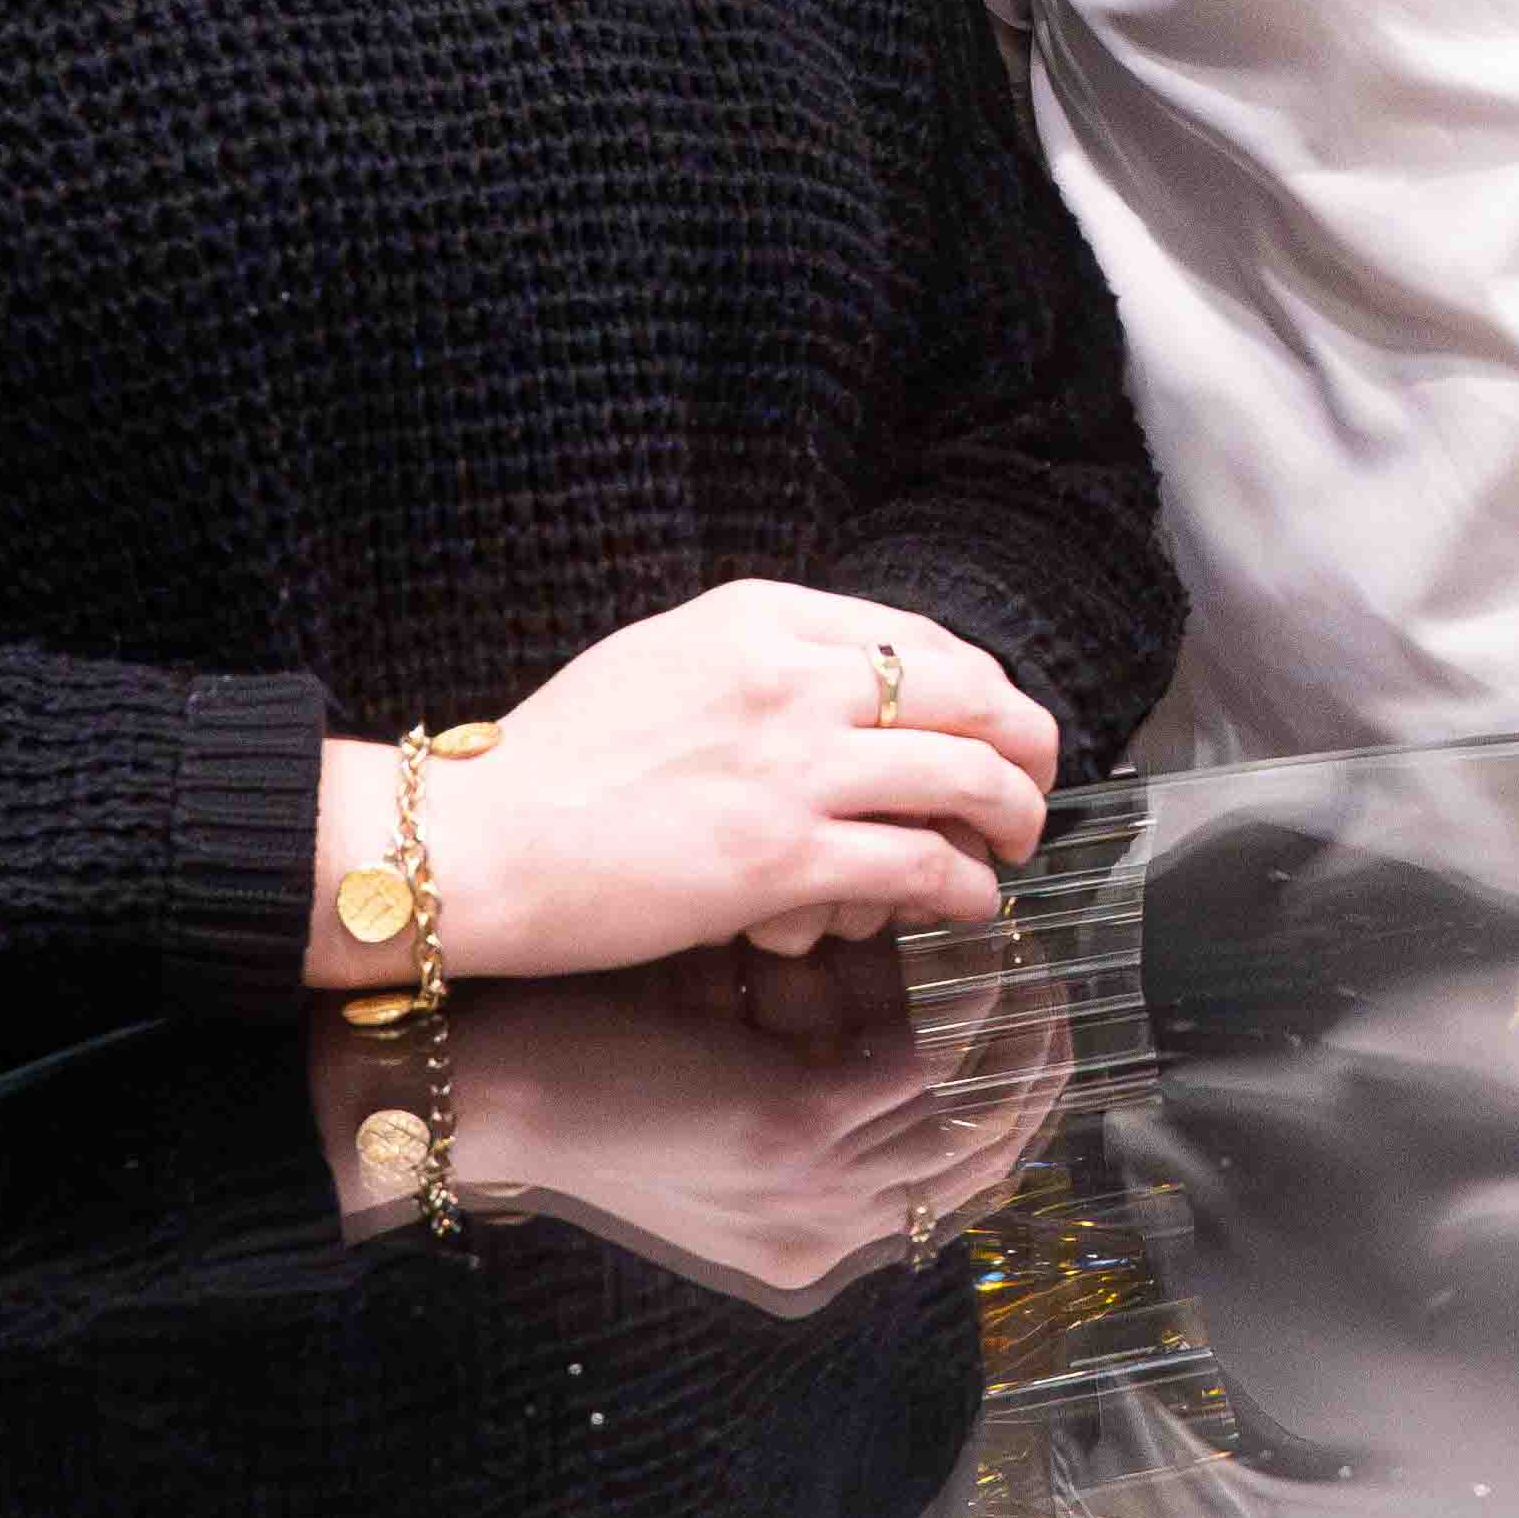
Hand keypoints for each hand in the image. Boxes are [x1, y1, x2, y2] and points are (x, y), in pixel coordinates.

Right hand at [314, 582, 1063, 987]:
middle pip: (967, 693)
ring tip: (1016, 841)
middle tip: (1037, 778)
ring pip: (965, 775)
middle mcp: (792, 678)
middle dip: (1024, 739)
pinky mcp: (786, 858)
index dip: (978, 684)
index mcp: (759, 618)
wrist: (481, 841)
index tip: (993, 718)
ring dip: (1012, 812)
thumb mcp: (661, 658)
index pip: (918, 637)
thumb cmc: (554, 763)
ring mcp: (794, 767)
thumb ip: (753, 659)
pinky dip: (965, 884)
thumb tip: (834, 684)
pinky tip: (969, 899)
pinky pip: (921, 864)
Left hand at [336, 937, 1062, 1312]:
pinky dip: (968, 1003)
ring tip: (1035, 945)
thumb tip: (910, 952)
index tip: (1031, 1011)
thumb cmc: (594, 1059)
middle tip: (1059, 974)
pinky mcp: (795, 1134)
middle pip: (984, 1160)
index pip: (951, 1189)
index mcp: (807, 1248)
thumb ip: (821, 1033)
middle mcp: (823, 1242)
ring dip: (1020, 1028)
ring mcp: (813, 1197)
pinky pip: (929, 1065)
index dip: (1004, 1099)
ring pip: (975, 1116)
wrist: (485, 1088)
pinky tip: (980, 940)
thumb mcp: (732, 1065)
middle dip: (1035, 1063)